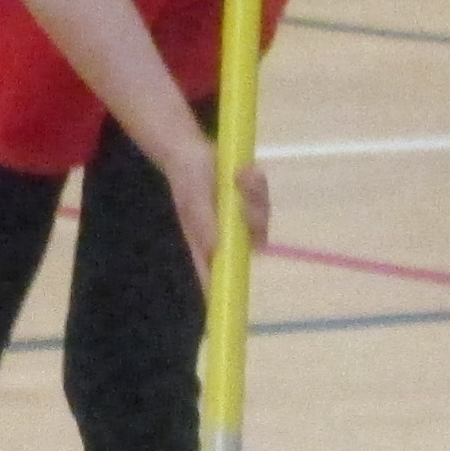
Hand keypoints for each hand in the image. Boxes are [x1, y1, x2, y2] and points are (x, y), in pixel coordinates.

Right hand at [162, 136, 270, 275]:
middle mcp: (227, 233)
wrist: (190, 150)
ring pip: (261, 217)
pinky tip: (246, 170)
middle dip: (254, 221)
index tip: (234, 300)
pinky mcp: (249, 198)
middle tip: (243, 199)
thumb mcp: (193, 201)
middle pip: (253, 243)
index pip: (218, 273)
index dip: (227, 289)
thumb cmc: (186, 179)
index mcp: (207, 242)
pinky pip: (263, 196)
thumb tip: (215, 250)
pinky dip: (256, 182)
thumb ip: (204, 225)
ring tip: (241, 176)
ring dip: (254, 196)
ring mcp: (239, 216)